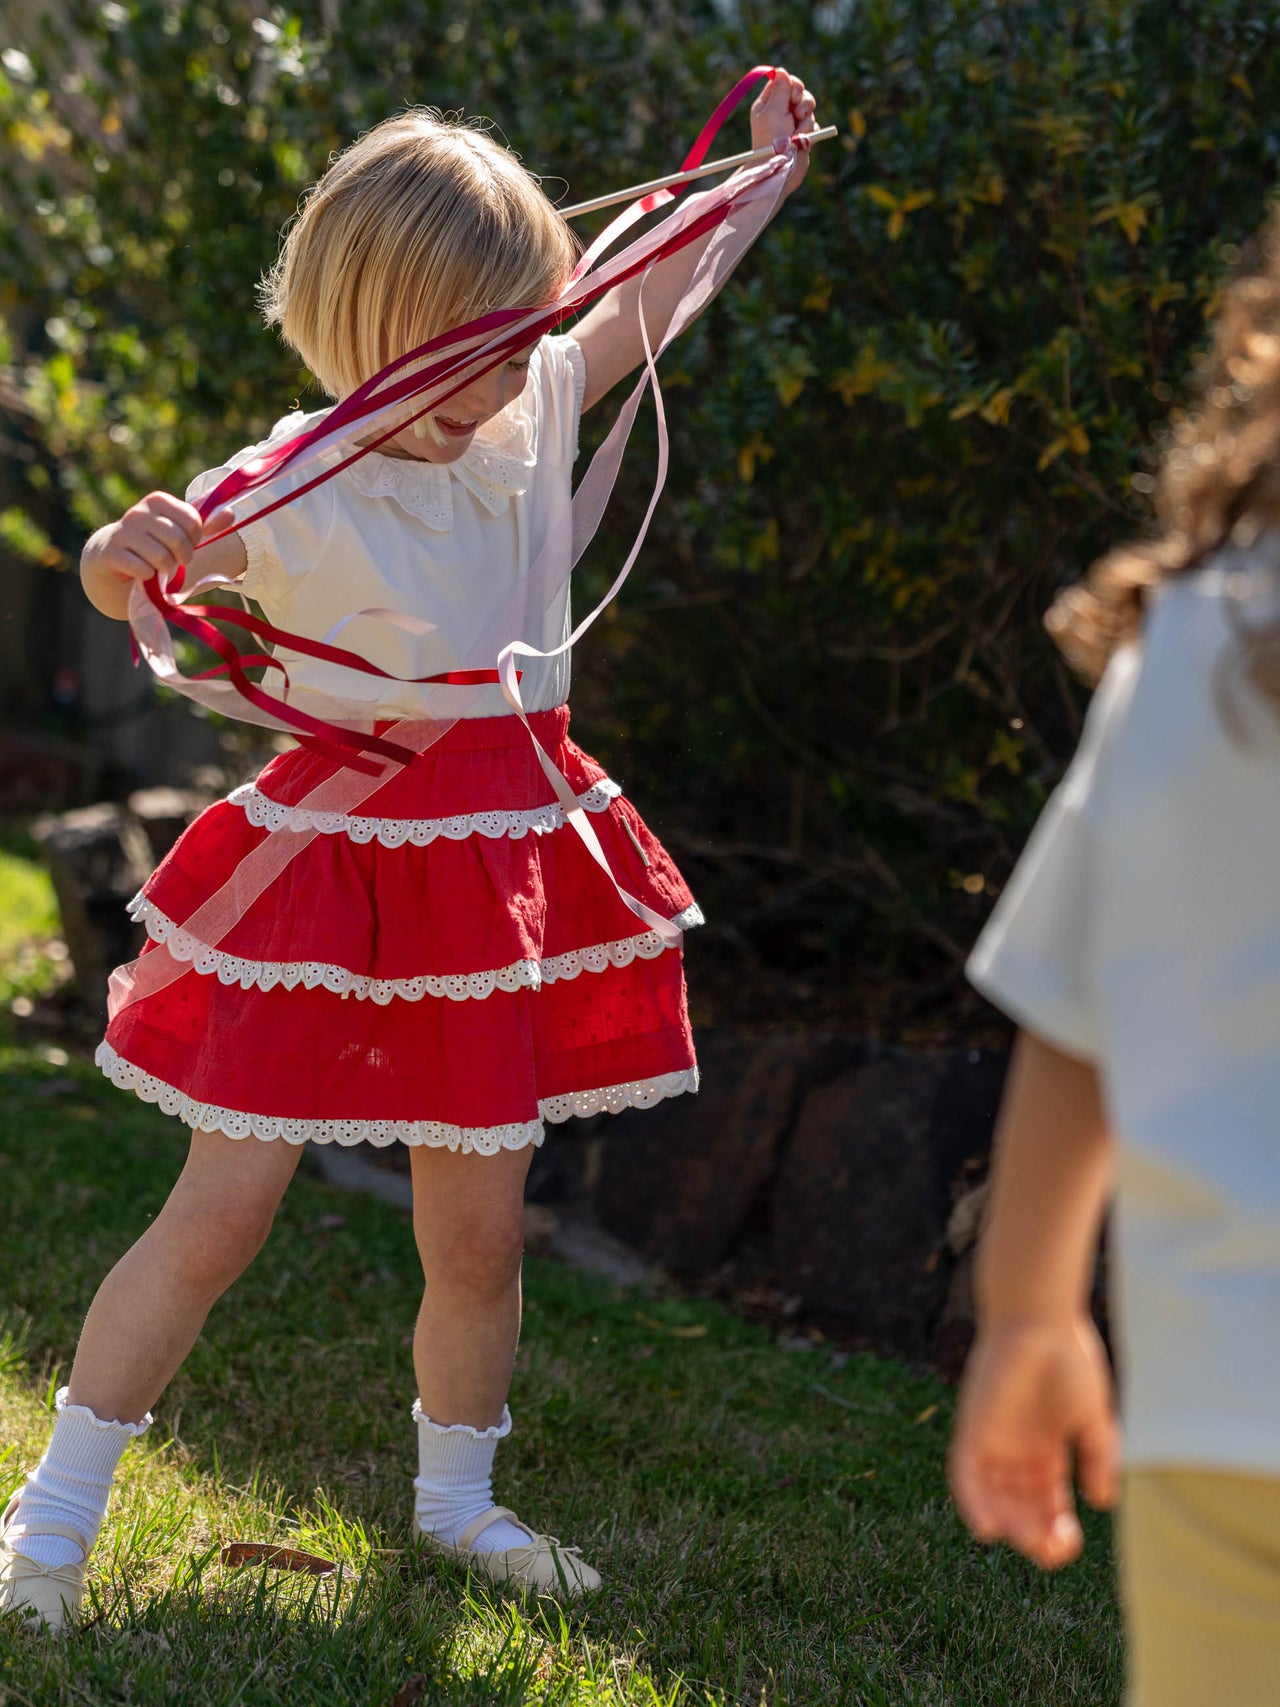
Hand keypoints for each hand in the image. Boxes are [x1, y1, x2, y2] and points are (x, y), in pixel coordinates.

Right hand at [81, 492, 237, 618]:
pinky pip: (142, 570)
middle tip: (176, 560)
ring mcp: (123, 532)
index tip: (187, 543)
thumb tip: (232, 514)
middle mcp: (138, 512)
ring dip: (165, 569)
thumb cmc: (153, 541)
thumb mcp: (178, 529)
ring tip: (159, 567)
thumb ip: (205, 523)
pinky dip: (148, 577)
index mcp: (158, 500)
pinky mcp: (112, 554)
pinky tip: (142, 572)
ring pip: (161, 558)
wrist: (113, 555)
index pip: (193, 521)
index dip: (195, 539)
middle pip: (178, 540)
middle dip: (183, 557)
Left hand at [750, 68, 817, 196]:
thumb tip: (781, 70)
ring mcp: (791, 124)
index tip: (793, 95)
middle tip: (798, 113)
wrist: (778, 170)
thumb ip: (780, 90)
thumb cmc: (771, 141)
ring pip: (808, 109)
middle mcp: (779, 111)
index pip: (784, 82)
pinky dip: (810, 133)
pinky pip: (813, 125)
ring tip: (798, 133)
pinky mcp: (801, 136)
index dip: (793, 85)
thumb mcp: (774, 111)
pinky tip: (802, 141)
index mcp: (768, 104)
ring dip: (806, 121)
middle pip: (799, 93)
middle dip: (803, 102)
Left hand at [948, 1315, 1118, 1569]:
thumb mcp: (1093, 1419)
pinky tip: (988, 1527)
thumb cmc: (1070, 1361)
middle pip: (1019, 1504)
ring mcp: (993, 1437)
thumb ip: (1098, 1459)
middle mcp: (1016, 1447)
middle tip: (1052, 1551)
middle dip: (1034, 1532)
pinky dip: (972, 1501)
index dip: (1056, 1527)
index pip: (1046, 1500)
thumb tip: (1102, 1502)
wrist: (1041, 1320)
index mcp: (1045, 1446)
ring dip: (1009, 1525)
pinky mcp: (973, 1426)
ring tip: (1030, 1543)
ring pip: (993, 1495)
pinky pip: (965, 1472)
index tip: (1069, 1544)